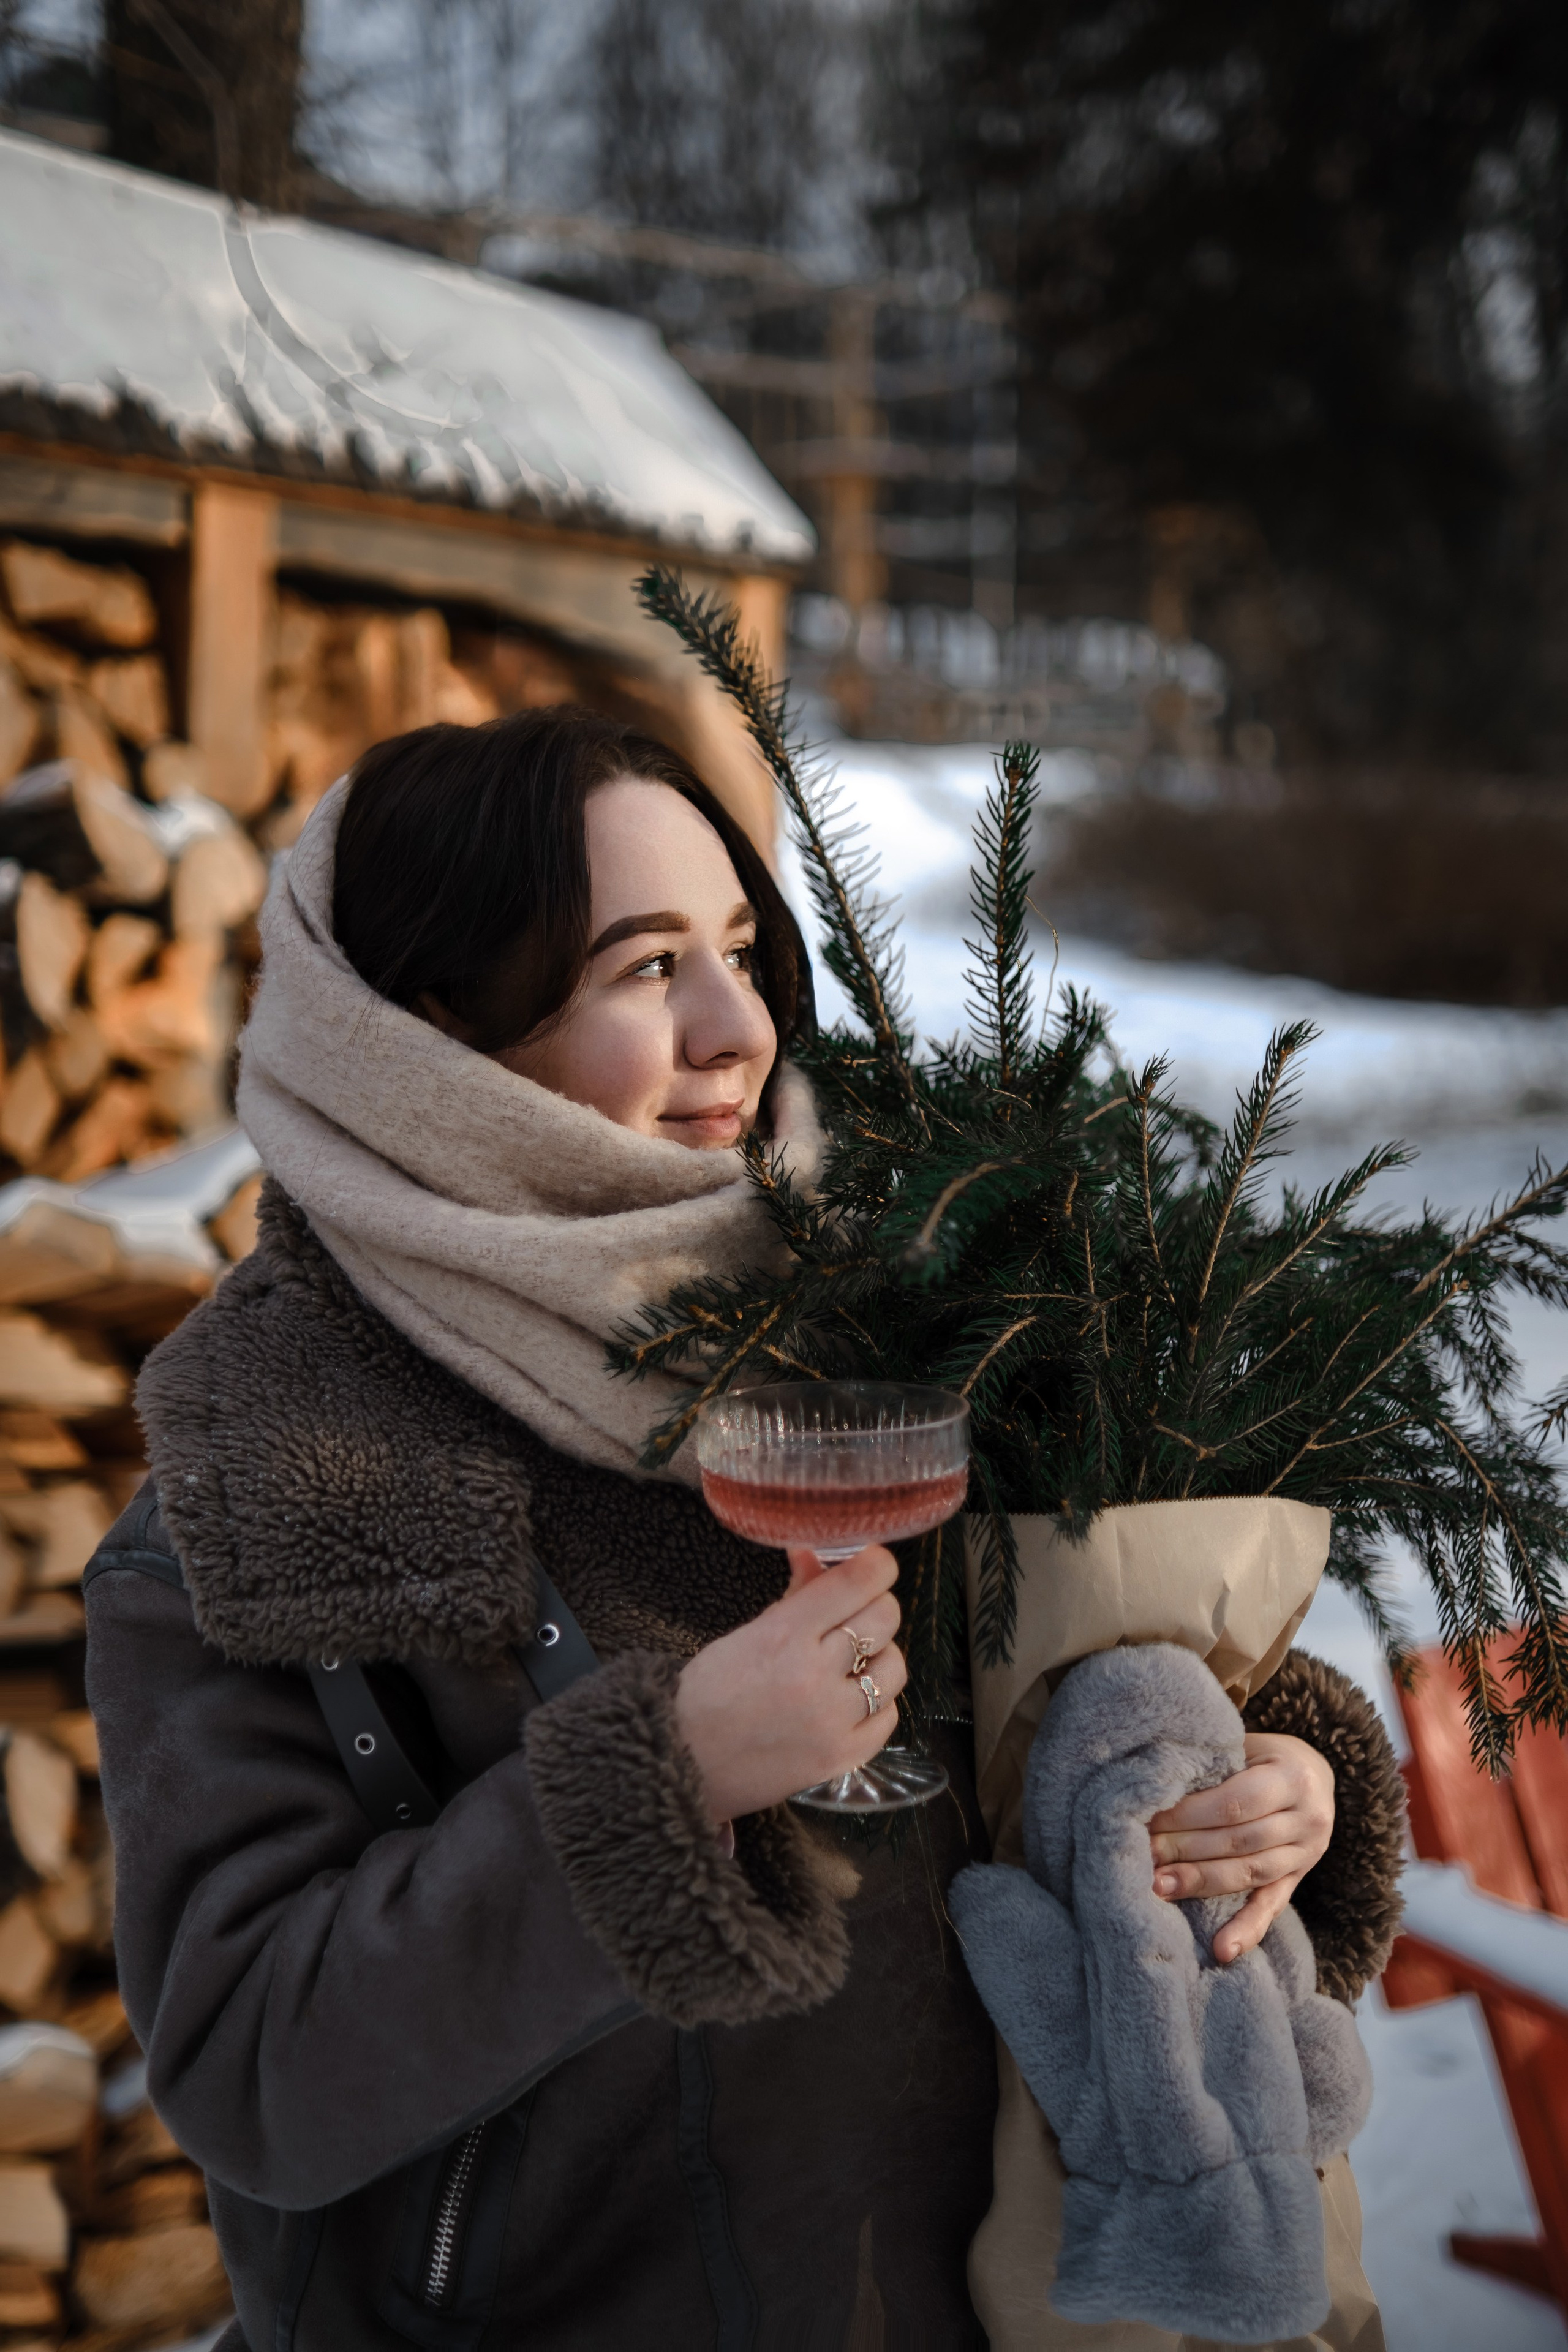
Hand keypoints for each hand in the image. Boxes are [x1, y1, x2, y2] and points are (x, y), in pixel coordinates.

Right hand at [674, 1546, 905, 1821]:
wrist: (685, 1765)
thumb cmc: (707, 1693)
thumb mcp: (745, 1634)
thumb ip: (794, 1598)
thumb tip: (816, 1556)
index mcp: (785, 1635)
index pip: (860, 1581)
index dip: (875, 1565)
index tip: (871, 1566)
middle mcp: (816, 1674)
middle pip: (886, 1617)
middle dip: (874, 1606)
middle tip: (853, 1616)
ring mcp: (834, 1720)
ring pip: (894, 1666)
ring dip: (878, 1656)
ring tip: (852, 1664)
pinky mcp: (843, 1758)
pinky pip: (889, 1716)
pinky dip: (877, 1703)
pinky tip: (851, 1702)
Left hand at [1148, 1730, 1334, 1964]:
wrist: (1316, 1774)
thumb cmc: (1265, 1756)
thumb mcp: (1248, 1746)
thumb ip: (1214, 1764)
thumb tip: (1155, 1784)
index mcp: (1294, 1777)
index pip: (1234, 1803)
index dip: (1189, 1814)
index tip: (1149, 1820)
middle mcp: (1308, 1819)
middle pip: (1239, 1841)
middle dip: (1186, 1849)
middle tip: (1144, 1856)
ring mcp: (1307, 1854)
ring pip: (1249, 1873)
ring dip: (1201, 1883)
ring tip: (1158, 1887)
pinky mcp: (1298, 1880)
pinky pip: (1272, 1907)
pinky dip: (1246, 1931)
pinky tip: (1221, 1950)